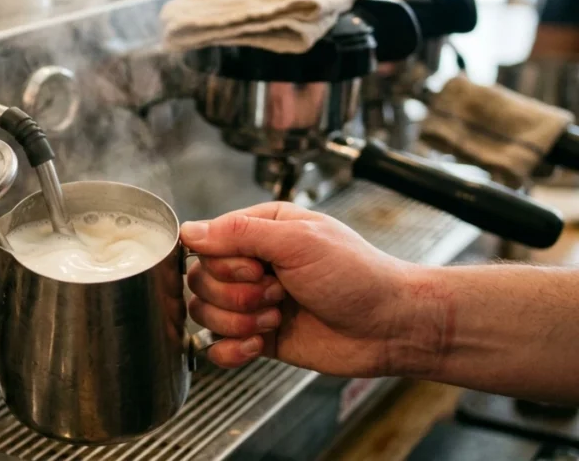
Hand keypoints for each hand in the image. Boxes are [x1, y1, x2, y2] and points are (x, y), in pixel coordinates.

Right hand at [181, 202, 416, 377]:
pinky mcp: (258, 336)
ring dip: (238, 321)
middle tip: (277, 294)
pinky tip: (259, 345)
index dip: (223, 264)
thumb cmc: (358, 276)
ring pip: (205, 314)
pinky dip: (232, 350)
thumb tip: (190, 230)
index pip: (206, 243)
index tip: (256, 269)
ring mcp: (253, 301)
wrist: (389, 326)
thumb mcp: (299, 241)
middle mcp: (253, 264)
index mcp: (261, 230)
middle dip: (235, 295)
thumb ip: (239, 233)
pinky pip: (217, 346)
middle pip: (200, 280)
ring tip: (276, 318)